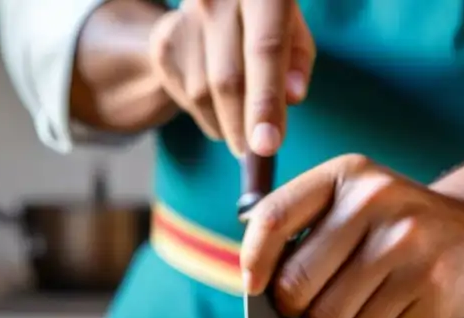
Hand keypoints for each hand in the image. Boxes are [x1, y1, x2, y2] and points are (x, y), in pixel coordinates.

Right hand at [148, 0, 314, 155]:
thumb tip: (292, 97)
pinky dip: (209, 114)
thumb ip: (298, 59)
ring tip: (242, 124)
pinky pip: (187, 96)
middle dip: (243, 127)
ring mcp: (185, 20)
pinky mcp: (164, 43)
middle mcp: (215, 0)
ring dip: (226, 123)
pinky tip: (220, 104)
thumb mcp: (292, 27)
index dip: (265, 102)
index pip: (265, 50)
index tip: (267, 146)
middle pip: (228, 79)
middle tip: (254, 155)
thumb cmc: (265, 18)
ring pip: (203, 94)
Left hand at [240, 154, 463, 317]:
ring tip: (373, 304)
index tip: (256, 287)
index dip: (254, 262)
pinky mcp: (436, 294)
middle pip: (298, 289)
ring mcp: (411, 249)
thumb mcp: (354, 199)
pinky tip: (401, 314)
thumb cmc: (398, 225)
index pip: (274, 220)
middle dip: (303, 310)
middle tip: (326, 303)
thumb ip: (303, 228)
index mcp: (348, 175)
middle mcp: (378, 204)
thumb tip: (257, 285)